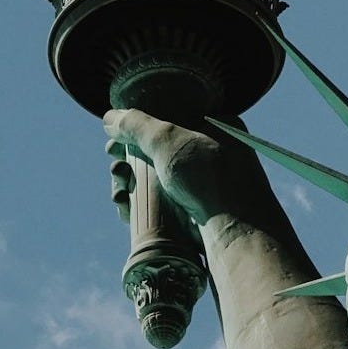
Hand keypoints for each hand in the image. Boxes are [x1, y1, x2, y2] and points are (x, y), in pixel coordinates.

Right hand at [103, 108, 267, 225]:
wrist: (236, 231)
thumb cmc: (210, 177)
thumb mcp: (169, 139)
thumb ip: (137, 125)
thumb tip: (111, 118)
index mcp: (218, 128)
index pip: (170, 121)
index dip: (139, 130)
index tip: (115, 139)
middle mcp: (214, 156)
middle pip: (159, 153)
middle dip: (129, 161)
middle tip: (116, 168)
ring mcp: (206, 187)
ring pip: (158, 181)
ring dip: (130, 183)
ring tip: (119, 190)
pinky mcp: (198, 214)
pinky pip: (163, 206)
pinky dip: (140, 205)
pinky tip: (124, 206)